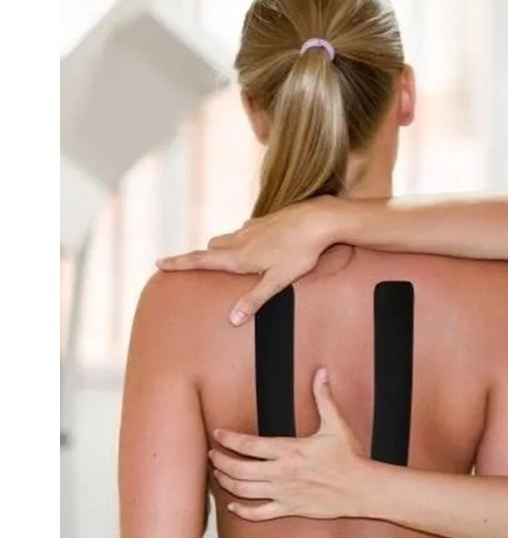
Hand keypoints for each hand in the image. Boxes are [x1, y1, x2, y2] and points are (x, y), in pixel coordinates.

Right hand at [156, 196, 339, 325]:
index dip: (179, 263)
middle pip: (212, 248)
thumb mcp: (278, 281)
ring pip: (229, 237)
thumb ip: (255, 300)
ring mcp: (253, 227)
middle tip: (197, 267)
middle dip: (204, 258)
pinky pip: (248, 230)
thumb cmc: (300, 252)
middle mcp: (241, 239)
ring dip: (224, 248)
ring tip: (232, 261)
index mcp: (240, 257)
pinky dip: (245, 239)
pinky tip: (259, 244)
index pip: (201, 260)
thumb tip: (232, 319)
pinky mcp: (267, 220)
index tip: (158, 263)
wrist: (318, 219)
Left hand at [209, 368, 369, 520]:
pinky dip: (242, 511)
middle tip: (213, 454)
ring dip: (226, 482)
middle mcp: (282, 473)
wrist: (361, 488)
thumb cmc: (349, 456)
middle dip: (220, 461)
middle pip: (239, 469)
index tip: (218, 433)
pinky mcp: (290, 508)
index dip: (229, 438)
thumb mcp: (336, 424)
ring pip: (244, 491)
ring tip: (218, 474)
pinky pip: (259, 514)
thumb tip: (321, 372)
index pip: (249, 444)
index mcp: (290, 450)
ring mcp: (284, 493)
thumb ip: (324, 398)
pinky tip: (233, 506)